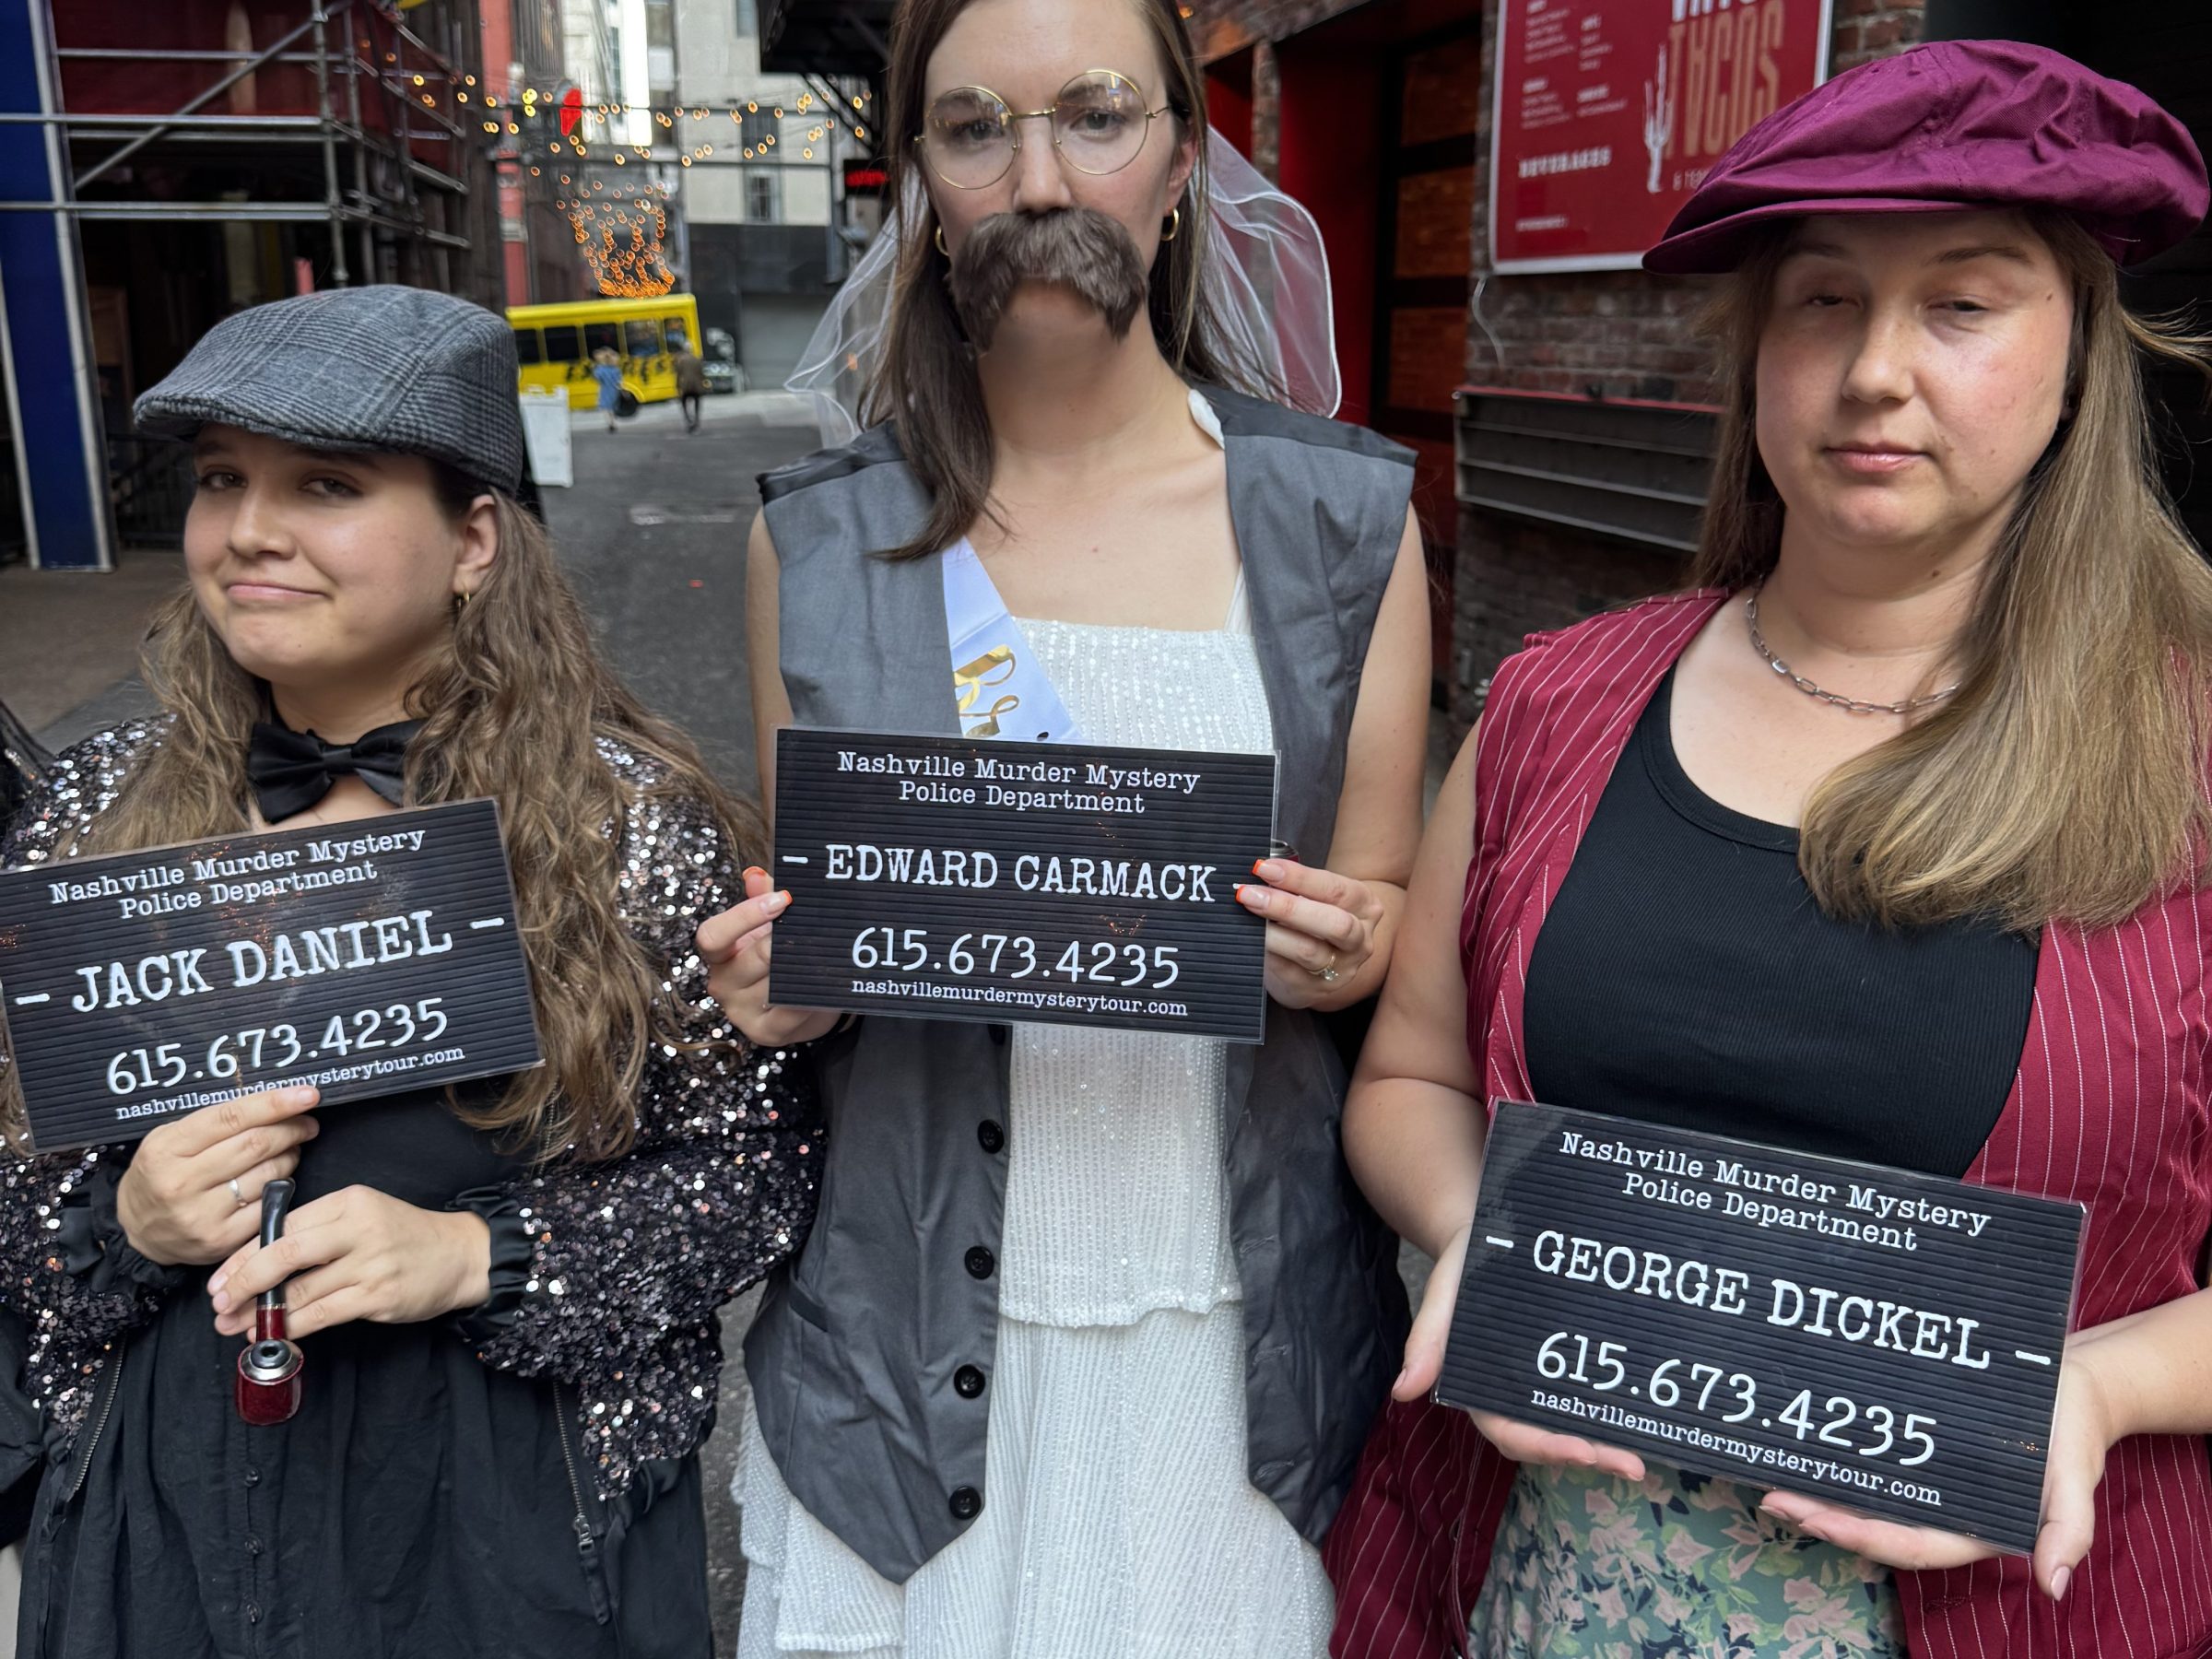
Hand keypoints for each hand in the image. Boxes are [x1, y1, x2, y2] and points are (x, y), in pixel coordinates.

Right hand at [114, 1085, 321, 1266]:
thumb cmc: (162, 1173)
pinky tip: (279, 1178)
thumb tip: (273, 1103)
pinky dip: (282, 1186)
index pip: (232, 1117)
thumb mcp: (171, 1139)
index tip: (308, 1094)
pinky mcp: (221, 1240)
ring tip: (290, 1149)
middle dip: (291, 1129)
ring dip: (290, 1156)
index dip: (275, 1103)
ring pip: (267, 1174)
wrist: (138, 1231)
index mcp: (166, 1149)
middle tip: (306, 1122)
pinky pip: (268, 1205)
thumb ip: (215, 1122)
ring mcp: (201, 1215)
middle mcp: (181, 1183)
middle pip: (255, 1144)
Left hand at [207, 1185, 491, 1338]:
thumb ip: (318, 1231)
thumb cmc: (404, 1237)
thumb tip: (257, 1264)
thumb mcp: (363, 1216)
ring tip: (234, 1327)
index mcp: (348, 1201)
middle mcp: (358, 1228)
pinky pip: (323, 1315)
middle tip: (218, 1304)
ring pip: (300, 1290)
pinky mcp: (379, 1296)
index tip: (218, 1278)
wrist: (461, 1255)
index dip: (242, 1255)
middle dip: (241, 1283)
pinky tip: (273, 1335)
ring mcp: (370, 1263)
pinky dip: (292, 1328)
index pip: (282, 1226)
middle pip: (283, 1254)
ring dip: (260, 1314)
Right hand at [696, 865, 839, 1046]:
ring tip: (827, 953)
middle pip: (753, 957)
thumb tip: (755, 875)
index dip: (744, 917)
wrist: (804, 999)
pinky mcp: (765, 1032)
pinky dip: (809, 996)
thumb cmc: (782, 955)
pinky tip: (824, 984)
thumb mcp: (772, 924)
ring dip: (804, 968)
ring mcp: (740, 1012)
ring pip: (775, 984)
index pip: (713, 936)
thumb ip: (764, 896)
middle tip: (816, 929)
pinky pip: (790, 1011)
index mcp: (720, 954)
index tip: (783, 900)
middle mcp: (723, 983)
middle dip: (787, 942)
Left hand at [1235, 858, 1385, 1008]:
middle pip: (1333, 924)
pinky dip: (1265, 952)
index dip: (1298, 878)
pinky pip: (1286, 970)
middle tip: (1249, 894)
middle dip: (1287, 906)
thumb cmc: (1315, 919)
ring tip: (1247, 916)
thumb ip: (1297, 887)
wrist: (1320, 966)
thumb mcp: (1318, 899)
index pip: (1336, 889)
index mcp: (1365, 906)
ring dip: (1271, 931)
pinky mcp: (1316, 990)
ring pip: (1308, 951)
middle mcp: (1360, 940)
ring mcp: (1341, 969)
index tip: (1264, 868)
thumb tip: (1260, 873)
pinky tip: (1250, 939)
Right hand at [1397, 1225, 1646, 1481]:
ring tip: (1643, 1456)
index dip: (1544, 1447)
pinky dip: (1612, 1413)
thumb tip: (1404, 1391)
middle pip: (1547, 1439)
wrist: (1492, 1232)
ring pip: (1571, 1425)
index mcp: (1478, 1386)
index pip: (1509, 1431)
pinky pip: (1586, 1397)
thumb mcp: (1444, 1295)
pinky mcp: (1564, 1367)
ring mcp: (1539, 1383)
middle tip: (1632, 1465)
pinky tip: (1644, 1418)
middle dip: (1589, 1455)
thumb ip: (1427, 1340)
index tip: (1582, 1451)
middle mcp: (1511, 1394)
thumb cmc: (1462, 1265)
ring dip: (1606, 1445)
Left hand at [1759, 1340, 2118, 1598]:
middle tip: (1774, 1500)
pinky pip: (1876, 1462)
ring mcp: (1930, 1481)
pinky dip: (1840, 1463)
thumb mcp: (2077, 1477)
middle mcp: (1945, 1508)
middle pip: (1876, 1524)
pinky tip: (1806, 1452)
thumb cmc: (2071, 1430)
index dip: (1861, 1538)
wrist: (2072, 1382)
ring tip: (1773, 1482)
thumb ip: (2068, 1530)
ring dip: (1822, 1495)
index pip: (1909, 1543)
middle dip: (1824, 1518)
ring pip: (1868, 1497)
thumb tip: (2054, 1587)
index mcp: (1976, 1526)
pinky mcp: (1922, 1449)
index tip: (1817, 1522)